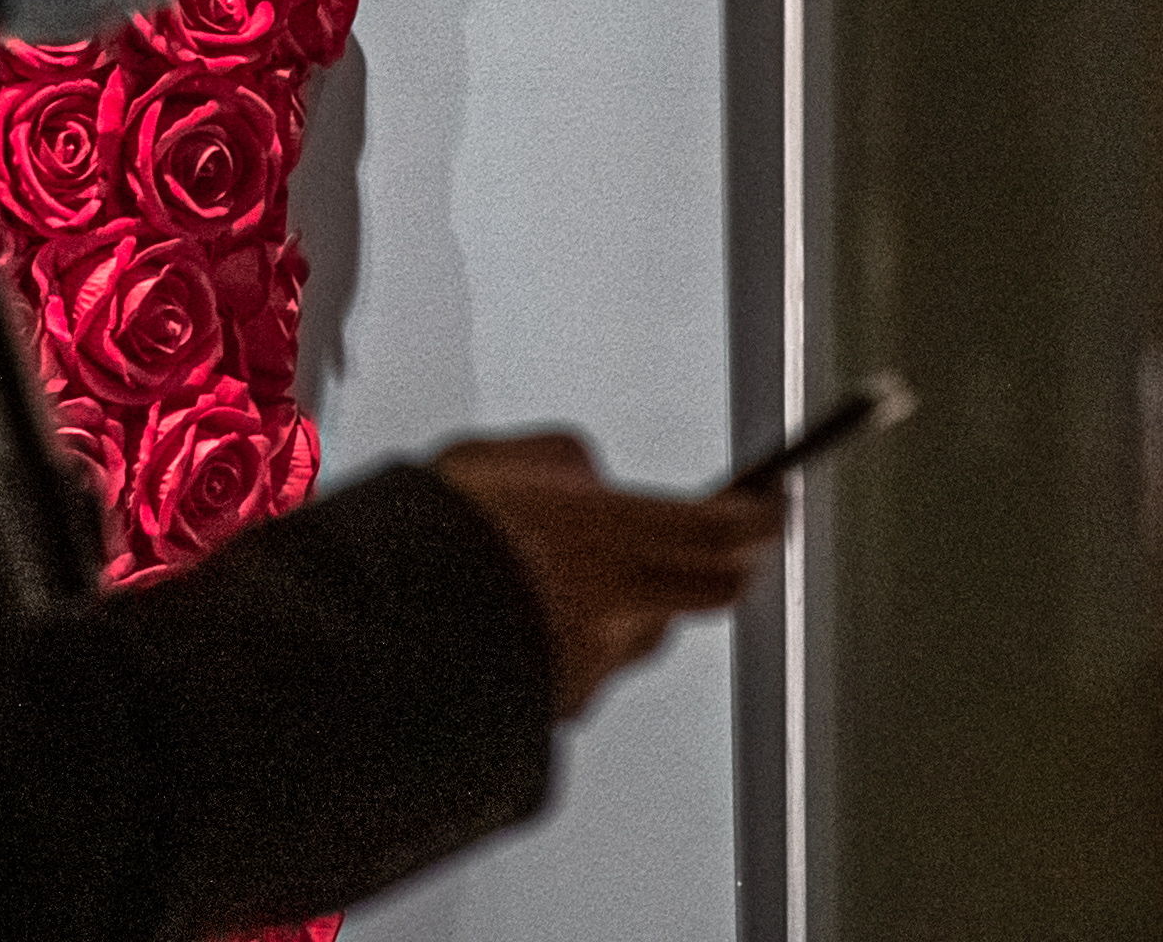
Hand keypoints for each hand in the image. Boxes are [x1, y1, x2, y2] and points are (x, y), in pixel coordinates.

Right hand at [432, 430, 785, 719]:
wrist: (389, 638)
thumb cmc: (427, 541)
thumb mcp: (483, 463)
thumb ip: (551, 463)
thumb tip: (588, 471)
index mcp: (604, 533)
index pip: (721, 527)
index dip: (759, 516)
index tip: (773, 504)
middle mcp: (617, 602)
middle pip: (712, 587)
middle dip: (728, 564)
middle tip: (736, 546)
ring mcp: (595, 656)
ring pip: (648, 628)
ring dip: (643, 606)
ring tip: (589, 580)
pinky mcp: (565, 699)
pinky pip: (593, 663)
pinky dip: (580, 641)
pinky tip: (534, 621)